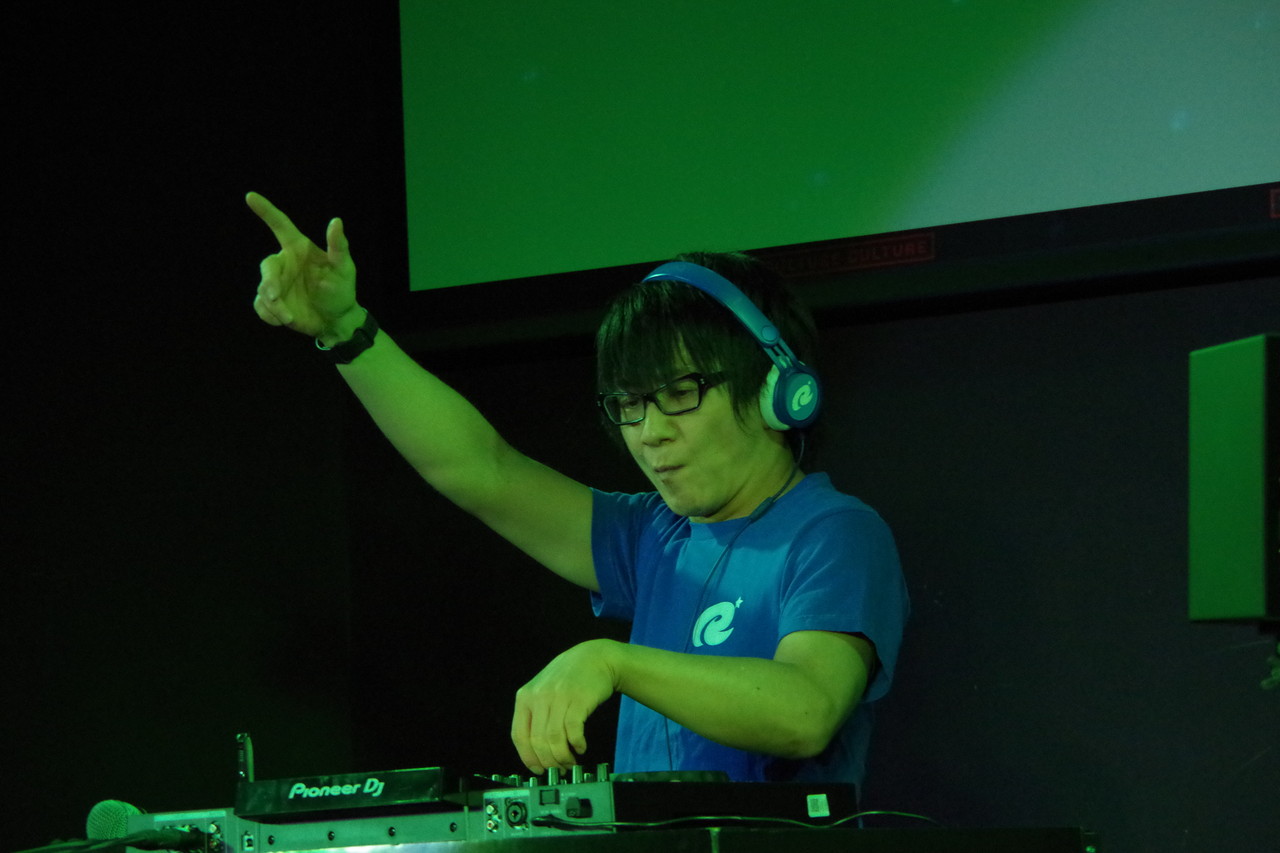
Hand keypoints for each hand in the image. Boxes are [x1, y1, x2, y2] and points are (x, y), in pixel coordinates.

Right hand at [247, 191, 359, 340]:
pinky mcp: (272, 303)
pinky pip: (260, 306)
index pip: (280, 225)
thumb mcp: (344, 268)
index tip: (250, 196)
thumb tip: (336, 221)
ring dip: (274, 305)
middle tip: (276, 297)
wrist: (336, 320)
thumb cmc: (341, 289)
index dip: (266, 210)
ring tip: (290, 317)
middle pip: (266, 266)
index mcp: (298, 248)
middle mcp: (285, 263)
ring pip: (262, 290)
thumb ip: (338, 245)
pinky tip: (284, 320)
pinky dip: (269, 315)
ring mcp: (277, 283)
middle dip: (269, 282)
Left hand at [511, 640, 619, 774]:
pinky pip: (573, 730)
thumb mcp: (543, 690)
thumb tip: (536, 753)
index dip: (528, 758)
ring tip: (571, 761)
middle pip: (538, 741)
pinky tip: (581, 747)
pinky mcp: (578, 699)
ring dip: (563, 757)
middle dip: (549, 761)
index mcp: (524, 697)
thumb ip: (536, 715)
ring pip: (554, 739)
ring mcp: (558, 697)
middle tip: (560, 769)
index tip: (538, 769)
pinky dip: (577, 744)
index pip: (519, 736)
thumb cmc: (569, 677)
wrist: (595, 657)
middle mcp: (538, 696)